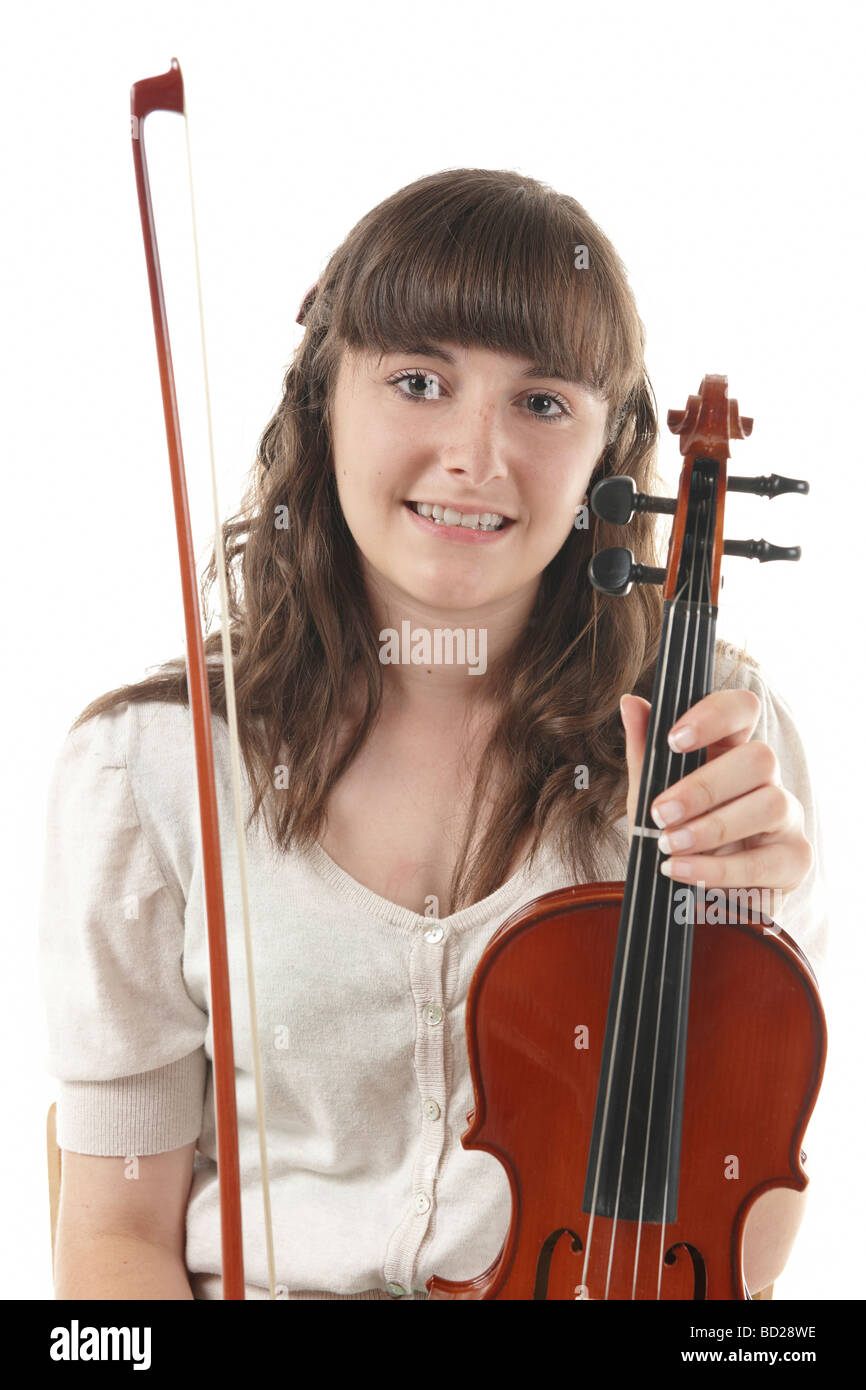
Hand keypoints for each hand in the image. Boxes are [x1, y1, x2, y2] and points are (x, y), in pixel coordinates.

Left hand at [620, 690, 812, 900]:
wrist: (691, 895)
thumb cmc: (677, 832)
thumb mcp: (649, 794)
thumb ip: (643, 752)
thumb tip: (631, 702)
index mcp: (731, 750)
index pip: (742, 709)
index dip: (713, 717)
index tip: (673, 741)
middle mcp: (767, 777)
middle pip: (759, 758)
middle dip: (704, 787)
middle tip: (660, 814)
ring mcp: (787, 817)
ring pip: (770, 804)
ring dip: (713, 829)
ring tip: (670, 849)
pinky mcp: (793, 860)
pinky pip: (766, 862)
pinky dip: (720, 872)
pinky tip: (684, 875)